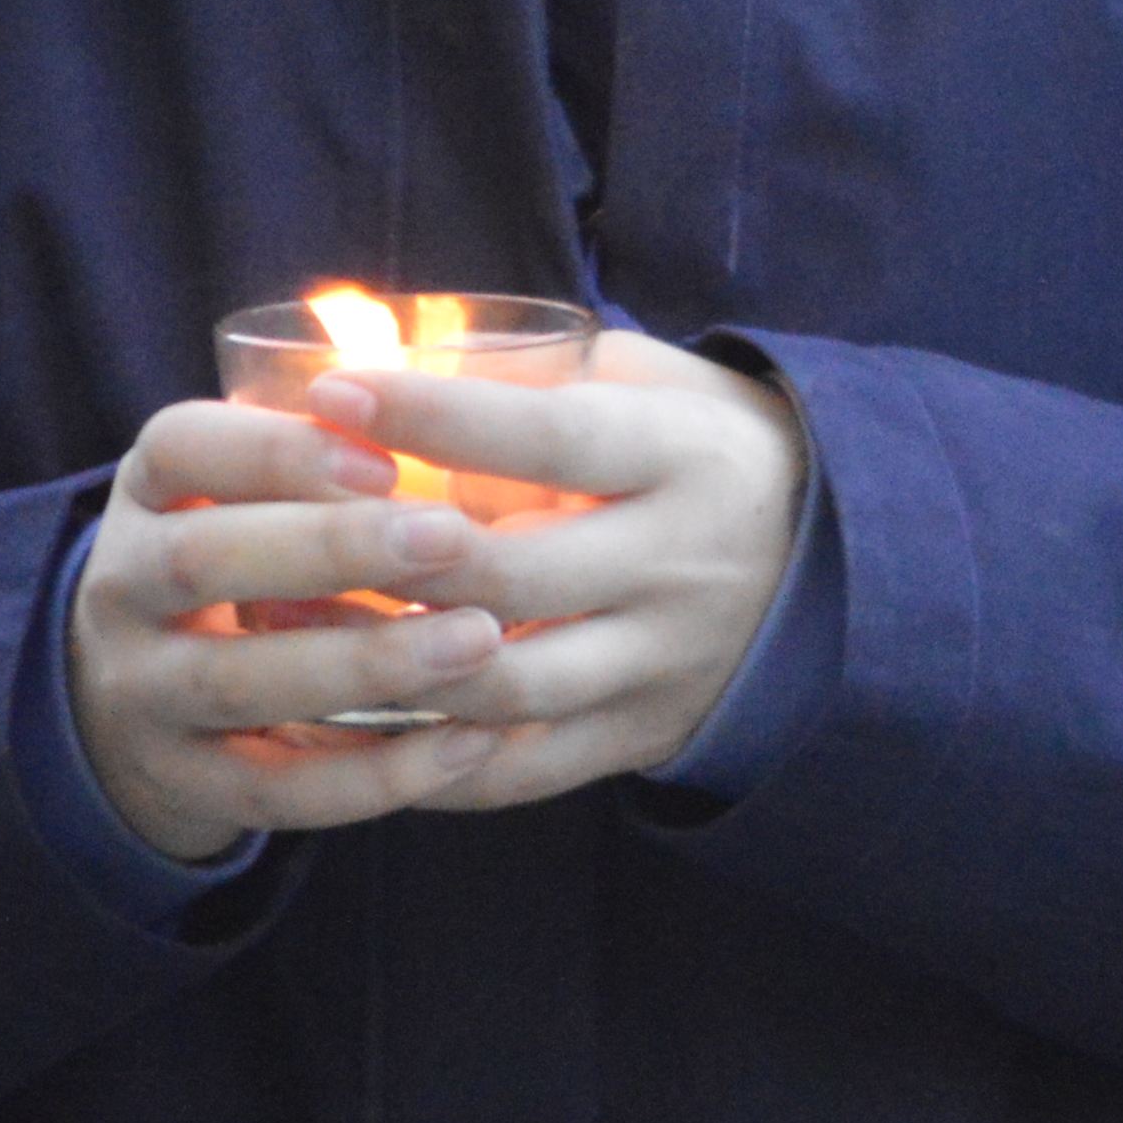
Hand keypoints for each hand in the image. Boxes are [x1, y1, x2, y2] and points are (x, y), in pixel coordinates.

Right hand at [65, 397, 517, 863]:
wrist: (144, 698)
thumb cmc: (252, 555)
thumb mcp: (255, 490)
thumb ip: (334, 451)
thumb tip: (477, 395)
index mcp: (149, 491)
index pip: (182, 447)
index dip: (279, 447)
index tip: (387, 457)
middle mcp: (121, 586)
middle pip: (203, 560)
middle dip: (332, 547)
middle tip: (454, 538)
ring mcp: (140, 692)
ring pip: (238, 680)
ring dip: (366, 662)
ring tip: (482, 639)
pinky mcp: (186, 782)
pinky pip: (275, 790)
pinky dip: (373, 775)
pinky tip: (468, 744)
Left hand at [306, 329, 813, 809]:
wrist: (830, 555)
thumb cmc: (693, 444)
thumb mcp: (644, 379)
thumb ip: (534, 374)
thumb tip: (388, 351)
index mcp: (681, 457)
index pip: (548, 438)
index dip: (435, 418)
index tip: (335, 392)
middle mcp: (678, 564)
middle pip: (513, 572)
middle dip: (390, 552)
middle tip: (292, 528)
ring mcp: (663, 661)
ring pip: (509, 686)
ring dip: (394, 667)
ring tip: (300, 634)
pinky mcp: (642, 734)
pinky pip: (522, 770)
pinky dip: (429, 758)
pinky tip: (353, 723)